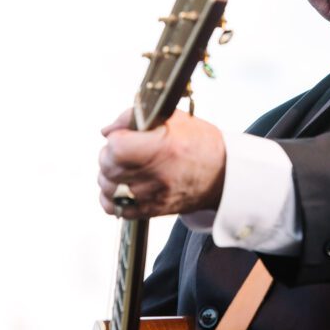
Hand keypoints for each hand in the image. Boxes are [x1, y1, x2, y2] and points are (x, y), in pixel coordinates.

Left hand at [97, 108, 225, 218]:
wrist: (222, 174)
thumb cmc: (199, 143)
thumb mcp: (173, 118)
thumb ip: (135, 118)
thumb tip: (107, 131)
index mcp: (163, 148)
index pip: (116, 147)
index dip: (116, 138)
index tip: (124, 136)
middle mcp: (157, 175)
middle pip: (108, 167)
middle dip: (109, 155)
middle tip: (123, 149)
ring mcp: (153, 196)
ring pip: (107, 187)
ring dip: (110, 175)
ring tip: (124, 167)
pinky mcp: (150, 211)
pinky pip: (114, 208)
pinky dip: (111, 197)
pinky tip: (122, 185)